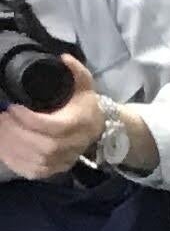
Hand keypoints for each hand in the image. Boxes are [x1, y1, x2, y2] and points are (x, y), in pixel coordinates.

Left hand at [0, 65, 101, 180]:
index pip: (54, 128)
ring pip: (36, 160)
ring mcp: (65, 161)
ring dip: (12, 145)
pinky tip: (3, 145)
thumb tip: (63, 59)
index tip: (13, 106)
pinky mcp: (55, 170)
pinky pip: (32, 171)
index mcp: (81, 125)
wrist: (98, 129)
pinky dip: (14, 160)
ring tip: (0, 127)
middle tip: (2, 116)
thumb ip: (76, 71)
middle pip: (44, 147)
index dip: (30, 119)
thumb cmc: (85, 105)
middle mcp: (75, 146)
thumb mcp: (84, 85)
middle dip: (17, 132)